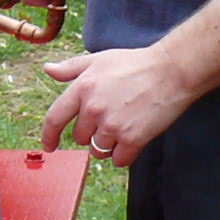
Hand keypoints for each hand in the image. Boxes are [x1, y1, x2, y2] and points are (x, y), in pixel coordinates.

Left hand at [40, 44, 191, 166]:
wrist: (171, 71)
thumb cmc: (135, 64)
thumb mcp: (99, 60)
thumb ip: (70, 68)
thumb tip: (48, 70)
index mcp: (82, 88)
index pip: (54, 118)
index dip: (48, 136)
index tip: (50, 146)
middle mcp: (93, 109)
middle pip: (79, 137)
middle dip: (91, 132)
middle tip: (111, 117)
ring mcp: (112, 126)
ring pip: (98, 150)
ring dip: (108, 144)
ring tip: (125, 124)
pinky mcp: (132, 139)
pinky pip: (118, 160)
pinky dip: (124, 154)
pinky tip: (133, 138)